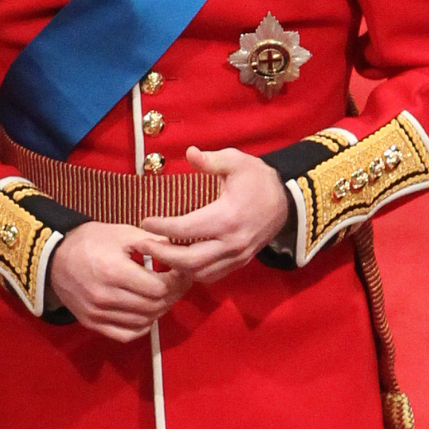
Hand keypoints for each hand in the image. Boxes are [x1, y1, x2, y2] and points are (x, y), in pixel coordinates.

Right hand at [46, 221, 192, 341]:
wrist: (52, 256)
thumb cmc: (90, 240)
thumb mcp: (121, 233)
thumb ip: (153, 242)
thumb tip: (180, 251)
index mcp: (114, 271)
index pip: (159, 288)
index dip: (175, 281)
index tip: (179, 272)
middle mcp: (106, 296)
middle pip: (154, 306)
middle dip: (170, 295)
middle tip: (174, 284)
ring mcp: (97, 313)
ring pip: (143, 321)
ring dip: (158, 310)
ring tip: (160, 296)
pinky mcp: (92, 323)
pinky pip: (126, 334)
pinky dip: (141, 326)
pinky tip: (145, 312)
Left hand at [139, 146, 289, 283]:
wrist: (287, 200)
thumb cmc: (257, 179)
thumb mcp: (236, 161)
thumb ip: (212, 160)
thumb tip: (190, 153)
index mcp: (228, 217)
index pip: (186, 229)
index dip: (161, 228)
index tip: (144, 222)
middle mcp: (232, 242)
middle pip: (189, 260)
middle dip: (161, 254)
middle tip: (140, 244)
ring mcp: (238, 256)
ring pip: (200, 273)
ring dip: (175, 266)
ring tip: (156, 253)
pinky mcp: (240, 262)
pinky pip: (212, 275)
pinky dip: (192, 272)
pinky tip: (177, 261)